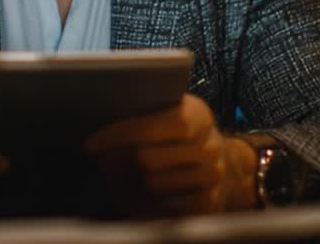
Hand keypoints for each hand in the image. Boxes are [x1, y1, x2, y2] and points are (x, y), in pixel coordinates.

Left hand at [85, 94, 253, 216]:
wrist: (228, 165)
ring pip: (152, 185)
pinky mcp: (209, 203)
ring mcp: (212, 177)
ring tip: (110, 177)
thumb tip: (101, 115)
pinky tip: (133, 194)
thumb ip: (148, 113)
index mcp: (197, 116)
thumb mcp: (175, 114)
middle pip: (146, 159)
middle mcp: (209, 147)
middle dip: (114, 161)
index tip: (91, 144)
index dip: (116, 136)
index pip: (149, 127)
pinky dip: (145, 202)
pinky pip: (165, 206)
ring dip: (125, 184)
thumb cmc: (186, 136)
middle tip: (96, 162)